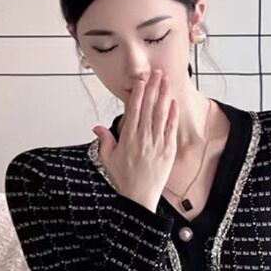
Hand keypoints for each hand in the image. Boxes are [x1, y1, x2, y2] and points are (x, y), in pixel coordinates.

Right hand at [91, 70, 177, 202]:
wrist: (139, 198)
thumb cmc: (123, 179)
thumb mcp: (108, 159)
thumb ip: (104, 141)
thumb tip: (97, 127)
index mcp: (128, 137)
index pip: (133, 108)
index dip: (138, 92)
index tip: (141, 80)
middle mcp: (143, 137)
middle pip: (148, 106)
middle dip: (153, 87)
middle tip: (157, 72)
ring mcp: (156, 143)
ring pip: (161, 114)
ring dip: (163, 95)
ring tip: (166, 81)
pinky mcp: (168, 151)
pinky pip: (170, 129)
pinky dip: (172, 115)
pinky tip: (173, 102)